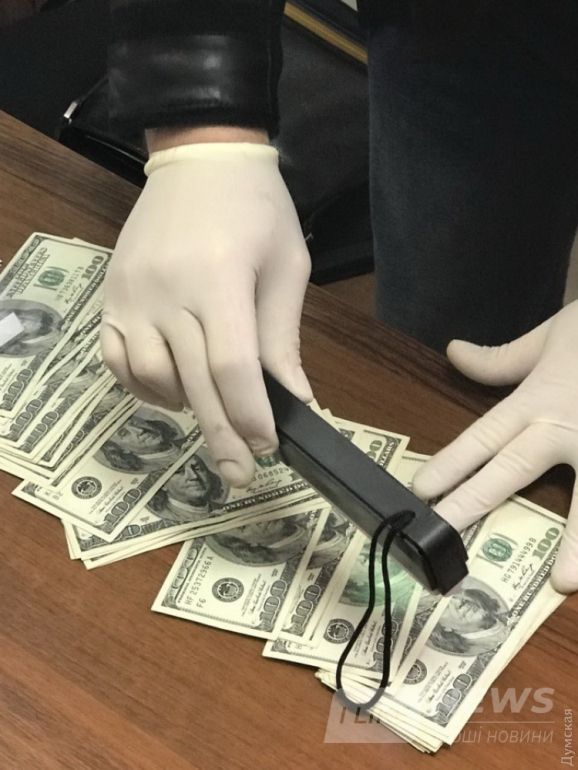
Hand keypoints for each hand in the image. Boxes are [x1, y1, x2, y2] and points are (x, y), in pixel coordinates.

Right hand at [100, 139, 311, 487]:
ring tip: (211, 415)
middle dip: (221, 435)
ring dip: (183, 407)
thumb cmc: (258, 209)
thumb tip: (296, 401)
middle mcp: (167, 292)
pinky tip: (169, 390)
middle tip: (239, 475)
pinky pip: (115, 359)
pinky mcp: (110, 296)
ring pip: (149, 376)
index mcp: (218, 279)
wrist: (200, 155)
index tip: (267, 448)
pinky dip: (141, 385)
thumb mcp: (287, 267)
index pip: (233, 368)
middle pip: (194, 382)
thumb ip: (283, 338)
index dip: (251, 414)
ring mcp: (130, 295)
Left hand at [412, 301, 577, 592]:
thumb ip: (503, 358)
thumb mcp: (553, 336)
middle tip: (444, 537)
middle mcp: (569, 427)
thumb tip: (454, 353)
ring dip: (577, 543)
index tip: (420, 491)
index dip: (450, 463)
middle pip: (514, 469)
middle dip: (475, 502)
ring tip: (564, 582)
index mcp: (540, 399)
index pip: (484, 436)